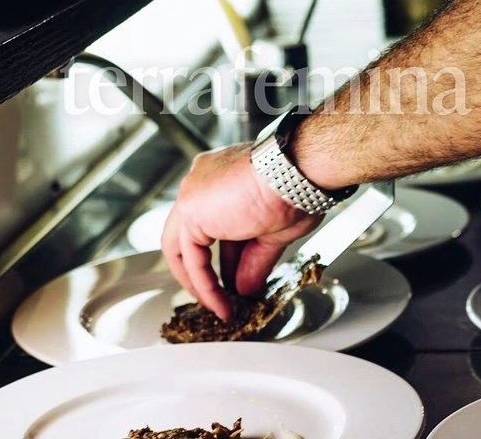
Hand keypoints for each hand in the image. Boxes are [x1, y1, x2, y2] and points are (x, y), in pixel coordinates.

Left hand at [161, 143, 321, 320]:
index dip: (226, 257)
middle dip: (204, 271)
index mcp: (221, 177)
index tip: (234, 279)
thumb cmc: (296, 186)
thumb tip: (246, 288)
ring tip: (220, 307)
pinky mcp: (190, 211)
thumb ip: (253, 261)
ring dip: (201, 283)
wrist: (295, 173)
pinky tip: (220, 303)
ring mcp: (192, 194)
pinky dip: (204, 285)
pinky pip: (191, 259)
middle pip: (192, 235)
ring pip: (184, 248)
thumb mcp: (273, 232)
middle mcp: (201, 182)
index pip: (215, 224)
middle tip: (219, 297)